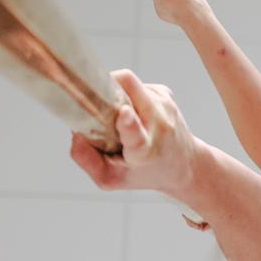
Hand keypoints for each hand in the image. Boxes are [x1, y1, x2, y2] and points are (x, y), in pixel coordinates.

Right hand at [70, 69, 197, 195]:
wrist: (185, 164)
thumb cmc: (143, 173)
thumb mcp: (111, 178)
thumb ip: (88, 161)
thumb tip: (75, 133)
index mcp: (144, 153)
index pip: (136, 138)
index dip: (128, 124)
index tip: (124, 114)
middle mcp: (159, 125)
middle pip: (128, 87)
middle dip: (101, 87)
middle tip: (90, 102)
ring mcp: (164, 105)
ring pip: (127, 82)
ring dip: (112, 93)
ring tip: (114, 115)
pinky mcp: (165, 92)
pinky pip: (134, 85)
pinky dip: (124, 94)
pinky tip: (131, 112)